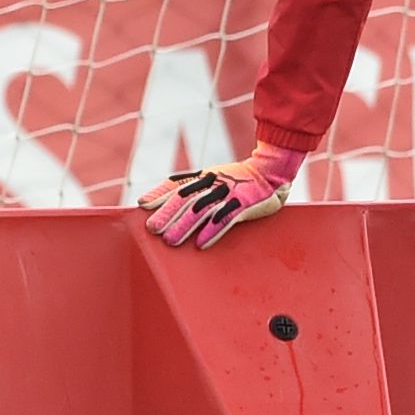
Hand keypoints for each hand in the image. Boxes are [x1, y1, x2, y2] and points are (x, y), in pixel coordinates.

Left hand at [144, 143, 304, 248]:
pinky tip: (201, 243)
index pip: (177, 185)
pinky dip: (212, 230)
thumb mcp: (211, 175)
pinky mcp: (244, 204)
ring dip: (184, 226)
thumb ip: (189, 184)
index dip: (160, 194)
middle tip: (152, 228)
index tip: (143, 204)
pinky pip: (226, 219)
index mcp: (203, 177)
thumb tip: (159, 196)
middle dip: (168, 214)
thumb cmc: (238, 177)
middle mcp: (213, 184)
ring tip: (170, 240)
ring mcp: (228, 194)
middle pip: (185, 199)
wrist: (271, 171)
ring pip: (202, 211)